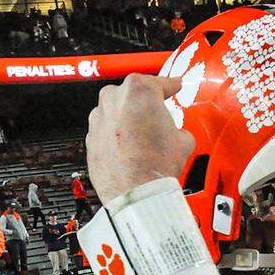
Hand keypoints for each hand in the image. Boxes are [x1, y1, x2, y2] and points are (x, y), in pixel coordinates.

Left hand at [86, 75, 192, 204]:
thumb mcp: (183, 140)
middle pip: (133, 94)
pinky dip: (116, 137)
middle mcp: (114, 98)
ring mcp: (99, 118)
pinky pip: (107, 131)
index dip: (170, 86)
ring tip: (143, 140)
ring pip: (117, 111)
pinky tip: (129, 151)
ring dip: (128, 121)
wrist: (135, 192)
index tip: (173, 87)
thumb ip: (177, 127)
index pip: (159, 82)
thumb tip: (176, 134)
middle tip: (158, 119)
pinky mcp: (91, 138)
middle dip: (145, 105)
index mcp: (139, 90)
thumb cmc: (154, 166)